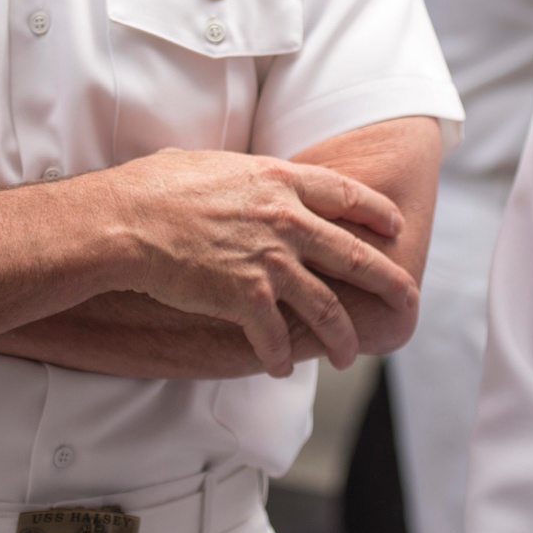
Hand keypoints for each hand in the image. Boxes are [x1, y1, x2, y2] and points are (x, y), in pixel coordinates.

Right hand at [101, 149, 417, 377]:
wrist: (124, 223)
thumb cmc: (156, 187)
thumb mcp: (216, 164)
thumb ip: (248, 178)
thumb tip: (251, 181)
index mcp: (281, 182)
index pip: (348, 196)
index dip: (378, 213)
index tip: (396, 228)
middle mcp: (287, 221)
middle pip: (356, 256)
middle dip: (389, 283)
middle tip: (407, 301)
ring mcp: (270, 261)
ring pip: (327, 308)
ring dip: (342, 337)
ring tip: (347, 356)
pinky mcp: (246, 298)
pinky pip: (277, 336)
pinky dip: (281, 357)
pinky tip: (282, 367)